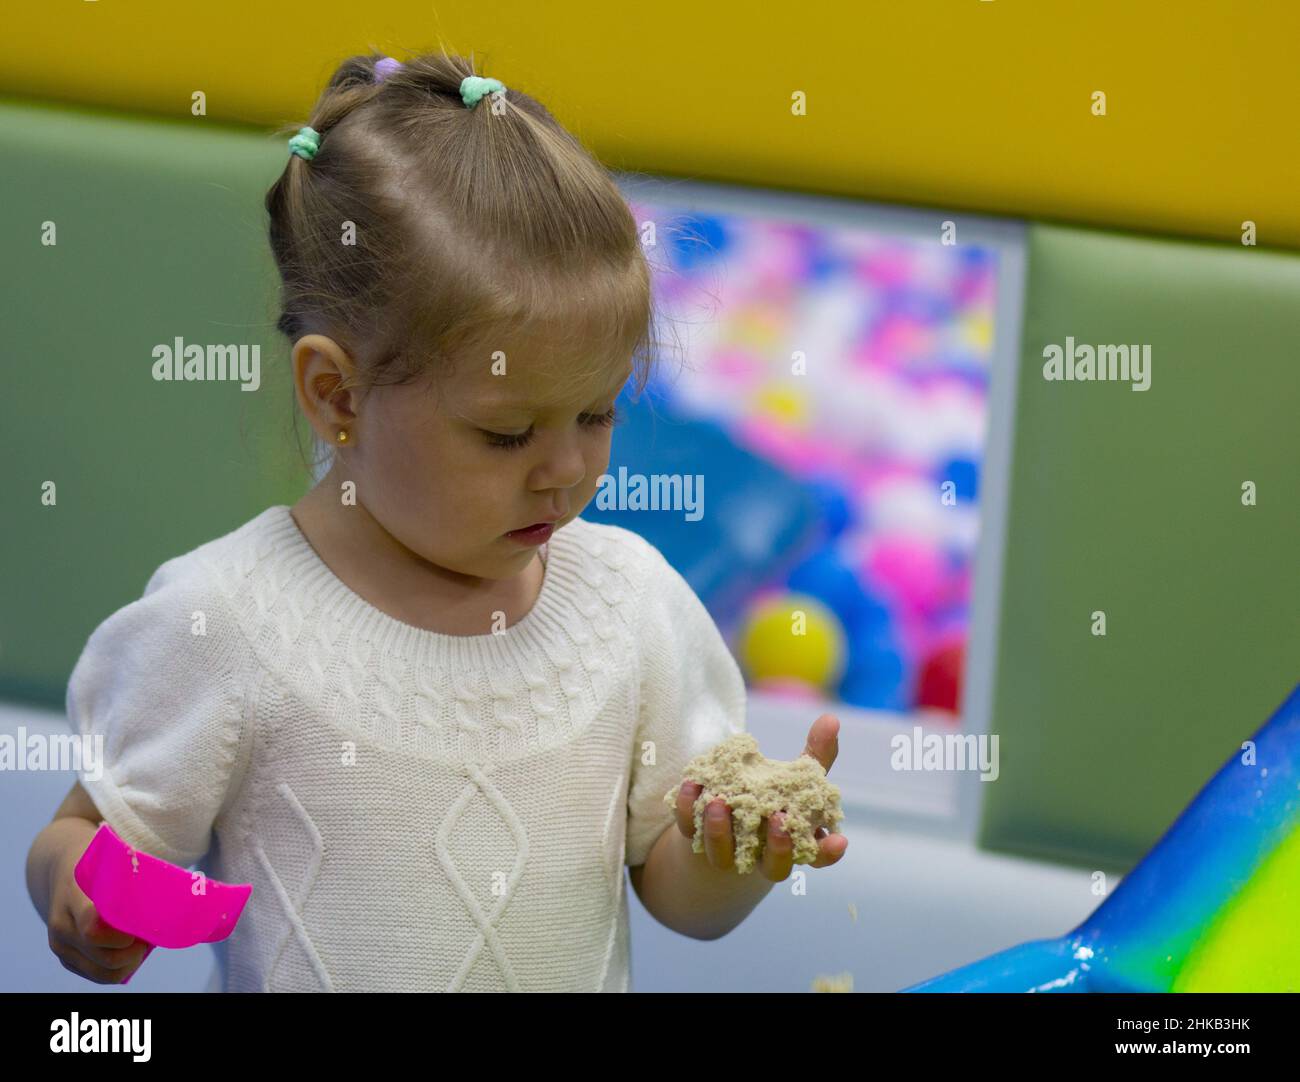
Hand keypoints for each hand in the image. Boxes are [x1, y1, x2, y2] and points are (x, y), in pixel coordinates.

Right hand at [46, 848, 149, 984]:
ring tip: (142, 941)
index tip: (142, 925)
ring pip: (103, 972)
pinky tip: (130, 950)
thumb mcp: (116, 861)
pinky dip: (120, 968)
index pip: (94, 930)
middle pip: (105, 958)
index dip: (123, 936)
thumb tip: (189, 888)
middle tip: (149, 934)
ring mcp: (61, 945)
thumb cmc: (102, 863)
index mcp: (73, 898)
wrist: (61, 867)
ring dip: (129, 962)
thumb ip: (139, 877)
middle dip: (134, 951)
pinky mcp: (67, 958)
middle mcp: (63, 926)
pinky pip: (98, 975)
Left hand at [673, 713, 847, 880]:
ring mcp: (728, 852)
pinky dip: (687, 810)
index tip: (839, 841)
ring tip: (719, 803)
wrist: (724, 810)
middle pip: (774, 867)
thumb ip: (816, 754)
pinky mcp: (696, 837)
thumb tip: (831, 719)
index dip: (829, 852)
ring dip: (720, 832)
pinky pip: (689, 830)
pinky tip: (692, 785)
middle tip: (775, 818)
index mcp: (794, 842)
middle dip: (776, 847)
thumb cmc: (771, 793)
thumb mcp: (795, 775)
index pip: (817, 856)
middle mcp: (762, 857)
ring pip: (724, 855)